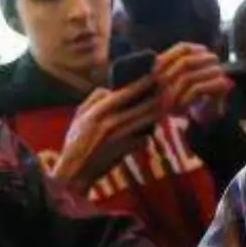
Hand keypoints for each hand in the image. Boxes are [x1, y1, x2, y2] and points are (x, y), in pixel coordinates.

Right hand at [54, 78, 163, 194]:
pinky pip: (145, 137)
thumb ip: (94, 99)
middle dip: (158, 96)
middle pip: (143, 105)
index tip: (156, 73)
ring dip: (158, 112)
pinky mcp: (127, 150)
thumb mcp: (79, 117)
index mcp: (97, 112)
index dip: (143, 82)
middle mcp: (110, 123)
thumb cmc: (76, 143)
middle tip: (170, 87)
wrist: (75, 173)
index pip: (126, 92)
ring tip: (167, 104)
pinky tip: (150, 128)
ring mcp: (120, 137)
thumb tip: (110, 88)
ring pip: (148, 120)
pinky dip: (148, 132)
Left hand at [154, 42, 234, 124]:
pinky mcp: (222, 85)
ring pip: (189, 77)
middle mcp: (211, 59)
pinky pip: (197, 88)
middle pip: (186, 62)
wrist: (206, 113)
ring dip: (174, 93)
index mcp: (200, 52)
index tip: (153, 74)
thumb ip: (164, 66)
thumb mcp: (172, 79)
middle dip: (168, 78)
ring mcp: (218, 71)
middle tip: (157, 93)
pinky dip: (185, 99)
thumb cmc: (185, 96)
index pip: (184, 48)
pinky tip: (180, 108)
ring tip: (166, 105)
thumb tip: (150, 57)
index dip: (168, 59)